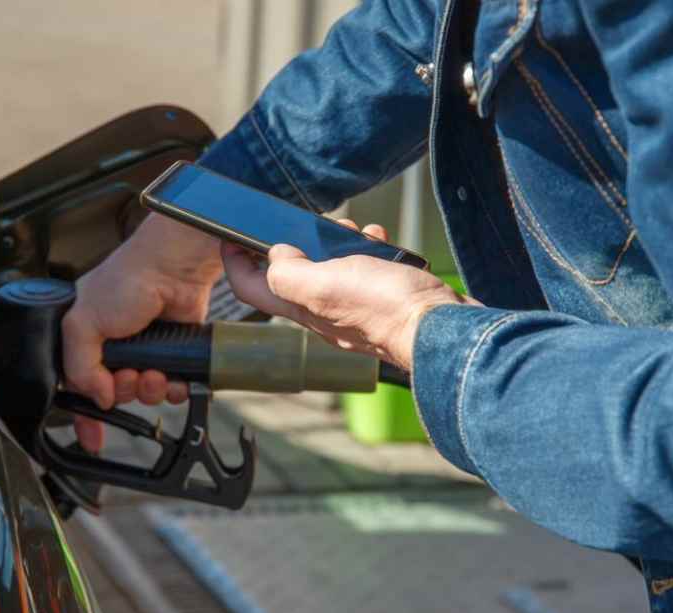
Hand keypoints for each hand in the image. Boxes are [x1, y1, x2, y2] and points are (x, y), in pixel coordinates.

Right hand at [63, 211, 221, 450]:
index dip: (84, 416)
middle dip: (123, 392)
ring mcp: (145, 350)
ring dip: (150, 390)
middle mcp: (113, 347)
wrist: (173, 269)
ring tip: (155, 372)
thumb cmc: (126, 280)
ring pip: (145, 394)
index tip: (91, 438)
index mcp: (84, 339)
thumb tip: (98, 398)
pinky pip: (173, 387)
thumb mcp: (82, 324)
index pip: (77, 387)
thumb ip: (80, 368)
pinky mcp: (173, 352)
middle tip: (129, 375)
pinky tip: (175, 377)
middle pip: (114, 395)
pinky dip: (175, 388)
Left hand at [222, 220, 476, 370]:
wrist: (441, 326)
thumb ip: (290, 273)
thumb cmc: (387, 309)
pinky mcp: (382, 300)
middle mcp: (325, 312)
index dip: (235, 262)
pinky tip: (380, 242)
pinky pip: (365, 271)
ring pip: (331, 270)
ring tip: (350, 230)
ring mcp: (354, 308)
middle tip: (305, 225)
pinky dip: (368, 251)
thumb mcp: (325, 283)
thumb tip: (274, 256)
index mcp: (303, 308)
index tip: (231, 237)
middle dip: (294, 245)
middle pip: (291, 277)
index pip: (252, 289)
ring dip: (336, 244)